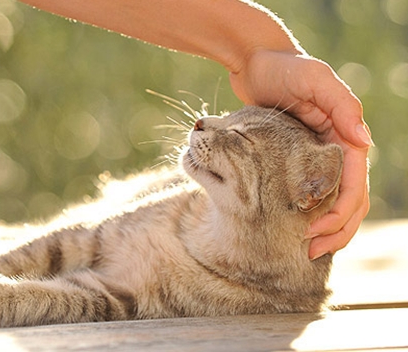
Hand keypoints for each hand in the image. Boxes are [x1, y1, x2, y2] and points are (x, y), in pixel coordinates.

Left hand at [229, 50, 371, 258]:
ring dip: (327, 229)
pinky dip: (310, 214)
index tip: (315, 231)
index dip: (341, 212)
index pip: (354, 184)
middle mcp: (336, 151)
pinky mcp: (296, 160)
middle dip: (337, 230)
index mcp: (345, 137)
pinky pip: (310, 193)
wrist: (257, 64)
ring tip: (307, 250)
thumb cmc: (286, 68)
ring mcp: (317, 157)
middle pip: (350, 200)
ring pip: (333, 202)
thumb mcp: (315, 79)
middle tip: (310, 252)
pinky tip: (296, 230)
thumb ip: (341, 105)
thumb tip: (363, 141)